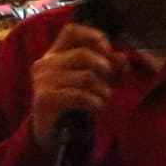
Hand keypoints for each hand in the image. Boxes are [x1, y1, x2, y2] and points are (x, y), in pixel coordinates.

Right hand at [30, 23, 124, 151]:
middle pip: (83, 54)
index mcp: (54, 54)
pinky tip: (97, 108)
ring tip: (104, 99)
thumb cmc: (72, 104)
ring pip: (86, 77)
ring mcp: (43, 81)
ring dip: (103, 90)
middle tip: (111, 84)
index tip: (108, 49)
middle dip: (105, 68)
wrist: (51, 134)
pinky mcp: (46, 99)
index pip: (71, 31)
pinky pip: (80, 95)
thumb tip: (123, 58)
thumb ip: (106, 67)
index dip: (93, 36)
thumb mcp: (90, 82)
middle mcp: (45, 64)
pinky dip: (95, 102)